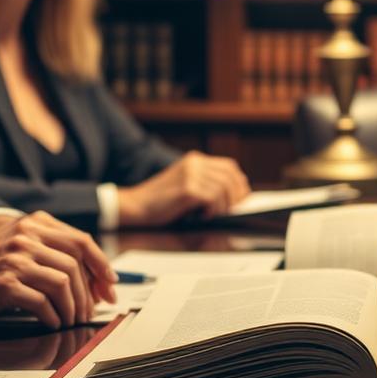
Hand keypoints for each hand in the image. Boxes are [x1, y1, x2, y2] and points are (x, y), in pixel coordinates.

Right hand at [0, 211, 116, 329]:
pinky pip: (43, 302)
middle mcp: (25, 236)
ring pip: (64, 282)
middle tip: (93, 310)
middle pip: (76, 262)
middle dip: (91, 290)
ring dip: (73, 306)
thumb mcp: (13, 247)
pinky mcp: (4, 283)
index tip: (110, 286)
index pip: (81, 241)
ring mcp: (15, 258)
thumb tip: (89, 277)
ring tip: (72, 320)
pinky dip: (53, 316)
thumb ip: (47, 251)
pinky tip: (52, 323)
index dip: (101, 265)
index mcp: (32, 224)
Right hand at [115, 151, 251, 226]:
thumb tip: (235, 196)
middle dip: (236, 197)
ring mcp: (191, 174)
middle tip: (231, 211)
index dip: (239, 184)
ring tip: (211, 215)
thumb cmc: (160, 201)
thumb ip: (206, 184)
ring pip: (223, 188)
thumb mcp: (186, 185)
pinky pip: (212, 198)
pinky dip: (212, 210)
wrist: (135, 205)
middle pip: (230, 177)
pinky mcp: (187, 188)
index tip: (241, 199)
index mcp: (196, 160)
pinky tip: (202, 217)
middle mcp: (195, 163)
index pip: (229, 167)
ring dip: (222, 206)